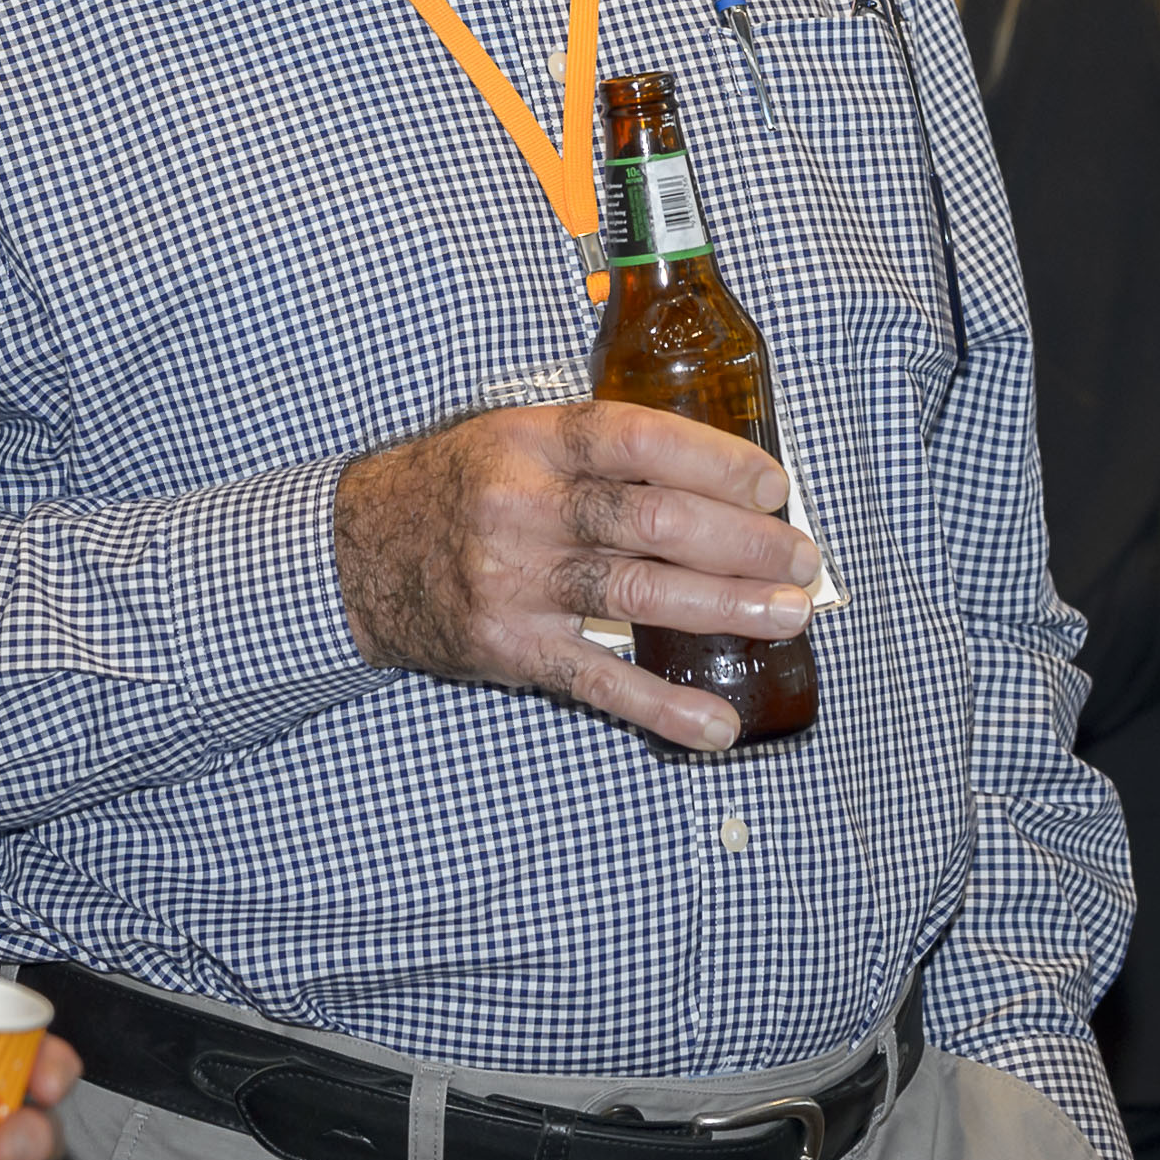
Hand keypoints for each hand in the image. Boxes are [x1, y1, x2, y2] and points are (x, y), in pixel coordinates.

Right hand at [335, 401, 819, 752]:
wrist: (358, 555)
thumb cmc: (459, 487)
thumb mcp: (515, 436)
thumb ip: (598, 448)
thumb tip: (718, 475)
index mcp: (533, 442)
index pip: (639, 439)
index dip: (716, 461)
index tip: (773, 484)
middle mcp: (524, 507)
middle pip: (653, 522)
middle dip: (743, 542)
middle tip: (801, 558)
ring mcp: (516, 583)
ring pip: (639, 596)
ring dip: (726, 607)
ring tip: (787, 614)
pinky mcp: (511, 649)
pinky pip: (599, 682)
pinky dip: (664, 706)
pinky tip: (718, 723)